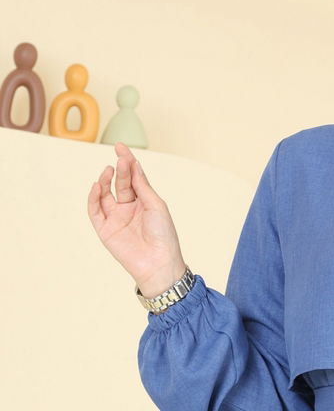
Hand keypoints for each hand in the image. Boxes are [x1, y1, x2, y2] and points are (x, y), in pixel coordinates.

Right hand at [87, 142, 186, 295]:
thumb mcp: (156, 205)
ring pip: (105, 194)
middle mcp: (129, 208)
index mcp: (144, 202)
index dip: (127, 162)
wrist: (159, 263)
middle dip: (120, 169)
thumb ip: (142, 186)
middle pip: (121, 183)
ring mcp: (116, 218)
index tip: (121, 147)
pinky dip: (93, 197)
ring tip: (109, 170)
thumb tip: (134, 164)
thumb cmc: (164, 235)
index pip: (134, 178)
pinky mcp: (105, 230)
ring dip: (104, 181)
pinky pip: (95, 210)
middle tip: (120, 158)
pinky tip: (97, 186)